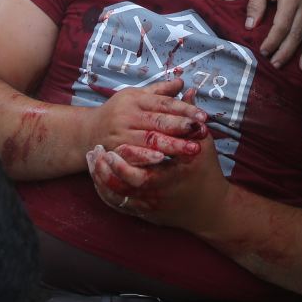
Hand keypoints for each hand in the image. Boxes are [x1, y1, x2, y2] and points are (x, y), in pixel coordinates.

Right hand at [86, 78, 208, 148]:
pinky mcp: (115, 150)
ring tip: (193, 149)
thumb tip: (182, 82)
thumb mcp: (135, 97)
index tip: (204, 116)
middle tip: (203, 132)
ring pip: (149, 140)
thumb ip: (159, 91)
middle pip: (158, 121)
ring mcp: (121, 134)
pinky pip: (134, 155)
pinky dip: (148, 158)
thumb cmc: (118, 112)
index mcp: (135, 100)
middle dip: (182, 127)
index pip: (164, 103)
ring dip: (172, 145)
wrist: (88, 131)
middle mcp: (127, 115)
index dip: (184, 109)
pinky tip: (163, 161)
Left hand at [87, 126, 226, 232]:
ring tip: (93, 160)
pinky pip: (117, 204)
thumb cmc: (206, 171)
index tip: (112, 147)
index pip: (144, 166)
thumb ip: (188, 118)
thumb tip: (184, 88)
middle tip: (97, 152)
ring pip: (118, 195)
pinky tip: (97, 176)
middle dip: (108, 168)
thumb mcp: (202, 144)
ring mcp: (150, 204)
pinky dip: (105, 191)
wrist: (208, 208)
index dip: (126, 158)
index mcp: (174, 172)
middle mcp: (160, 191)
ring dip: (102, 178)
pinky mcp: (144, 213)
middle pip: (126, 184)